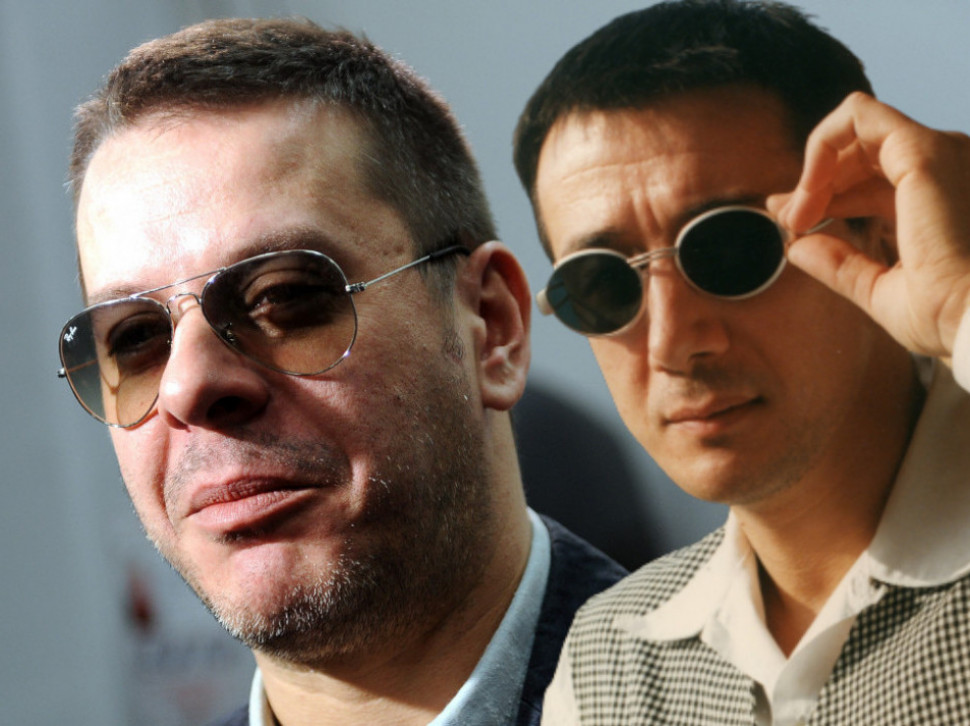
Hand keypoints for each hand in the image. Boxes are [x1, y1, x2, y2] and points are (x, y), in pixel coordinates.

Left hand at [768, 92, 969, 359]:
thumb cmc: (946, 315)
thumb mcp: (878, 289)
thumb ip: (839, 264)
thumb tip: (796, 246)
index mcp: (938, 201)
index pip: (870, 179)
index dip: (822, 194)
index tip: (790, 223)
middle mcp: (944, 170)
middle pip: (860, 153)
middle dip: (813, 183)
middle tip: (788, 220)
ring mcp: (936, 154)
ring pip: (856, 129)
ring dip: (814, 169)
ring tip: (796, 214)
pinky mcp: (921, 150)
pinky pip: (857, 115)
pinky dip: (821, 145)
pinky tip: (808, 189)